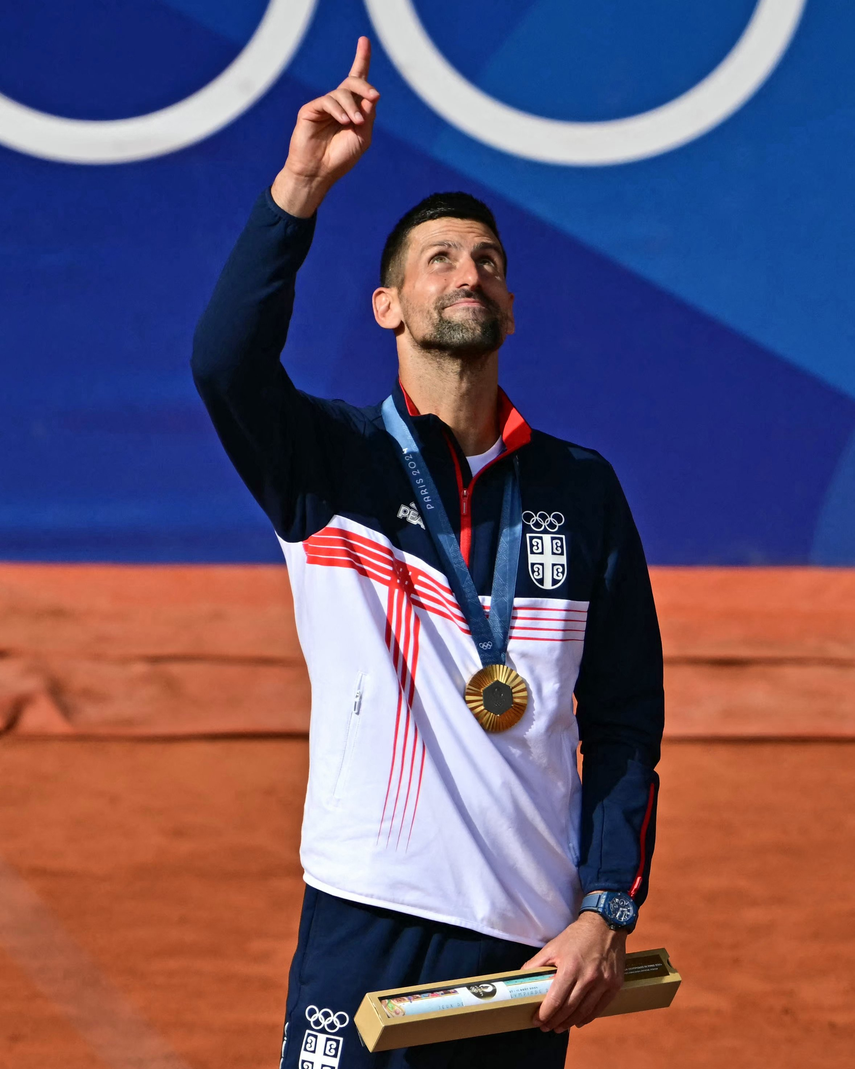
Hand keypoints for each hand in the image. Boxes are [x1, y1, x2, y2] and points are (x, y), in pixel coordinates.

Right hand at [271, 36, 379, 216]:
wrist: (319, 173)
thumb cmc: (340, 158)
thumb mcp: (362, 137)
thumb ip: (368, 116)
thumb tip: (373, 94)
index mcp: (352, 109)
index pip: (357, 80)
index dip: (361, 59)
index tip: (364, 40)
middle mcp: (338, 104)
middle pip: (353, 82)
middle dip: (365, 86)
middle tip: (375, 96)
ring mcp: (323, 106)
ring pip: (342, 92)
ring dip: (353, 107)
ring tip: (354, 123)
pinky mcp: (310, 110)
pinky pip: (328, 101)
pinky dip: (339, 110)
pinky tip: (344, 121)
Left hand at [523, 912, 625, 1031]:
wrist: (605, 925)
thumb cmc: (576, 936)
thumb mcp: (553, 946)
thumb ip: (536, 963)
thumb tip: (521, 977)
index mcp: (570, 967)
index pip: (555, 999)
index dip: (545, 1014)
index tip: (537, 1020)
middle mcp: (588, 978)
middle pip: (569, 1009)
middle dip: (555, 1021)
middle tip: (546, 1027)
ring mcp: (603, 983)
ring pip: (584, 1012)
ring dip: (570, 1023)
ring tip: (559, 1027)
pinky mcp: (614, 985)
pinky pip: (599, 1008)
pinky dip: (587, 1018)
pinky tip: (578, 1022)